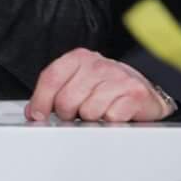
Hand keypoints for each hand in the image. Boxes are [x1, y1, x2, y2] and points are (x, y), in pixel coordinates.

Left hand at [27, 48, 172, 123]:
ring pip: (88, 112)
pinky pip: (110, 118)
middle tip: (77, 114)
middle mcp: (97, 64)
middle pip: (66, 100)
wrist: (146, 90)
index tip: (36, 115)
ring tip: (99, 112)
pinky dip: (110, 122)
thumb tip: (33, 112)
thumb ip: (55, 92)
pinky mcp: (134, 94)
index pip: (51, 78)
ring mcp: (117, 77)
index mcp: (79, 58)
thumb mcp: (79, 81)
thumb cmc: (108, 87)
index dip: (40, 100)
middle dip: (68, 114)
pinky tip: (114, 113)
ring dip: (91, 119)